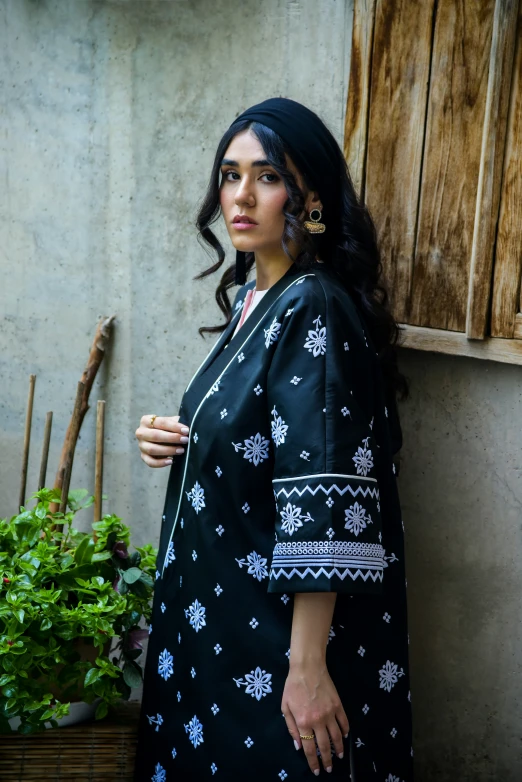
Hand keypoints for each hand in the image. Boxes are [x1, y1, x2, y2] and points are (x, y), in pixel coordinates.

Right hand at [135, 414, 189, 467]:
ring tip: (181, 450)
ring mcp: (141, 445)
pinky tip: (171, 461)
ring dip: (168, 450)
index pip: (161, 422)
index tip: (186, 431)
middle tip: (185, 440)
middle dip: (172, 438)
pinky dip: (161, 463)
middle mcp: (141, 432)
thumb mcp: (172, 422)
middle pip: (155, 435)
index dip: (174, 427)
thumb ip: (177, 423)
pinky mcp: (143, 456)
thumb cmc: (168, 428)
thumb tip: (187, 429)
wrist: (163, 437)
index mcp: (146, 420)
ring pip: (152, 449)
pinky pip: (150, 462)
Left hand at [282, 661, 348, 775]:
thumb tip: (298, 746)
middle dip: (327, 760)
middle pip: (325, 746)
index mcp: (303, 722)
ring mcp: (330, 713)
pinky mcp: (338, 705)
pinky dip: (346, 731)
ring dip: (339, 749)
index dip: (313, 761)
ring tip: (339, 756)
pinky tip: (345, 737)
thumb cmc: (293, 686)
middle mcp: (318, 720)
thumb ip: (291, 728)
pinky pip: (344, 722)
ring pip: (337, 736)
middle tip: (329, 768)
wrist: (307, 668)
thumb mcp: (285, 707)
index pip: (310, 748)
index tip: (316, 770)